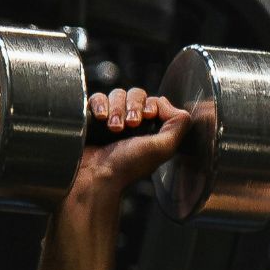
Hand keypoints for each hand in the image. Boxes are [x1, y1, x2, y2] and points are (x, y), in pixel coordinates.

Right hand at [69, 87, 191, 199]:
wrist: (96, 175)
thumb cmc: (129, 165)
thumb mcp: (163, 148)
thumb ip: (177, 125)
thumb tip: (166, 102)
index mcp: (150, 130)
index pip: (154, 101)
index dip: (151, 105)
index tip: (147, 117)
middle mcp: (132, 123)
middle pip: (136, 94)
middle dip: (134, 106)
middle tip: (130, 125)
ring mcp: (111, 119)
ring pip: (117, 94)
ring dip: (117, 108)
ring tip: (113, 128)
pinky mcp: (91, 117)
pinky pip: (97, 98)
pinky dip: (100, 105)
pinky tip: (101, 119)